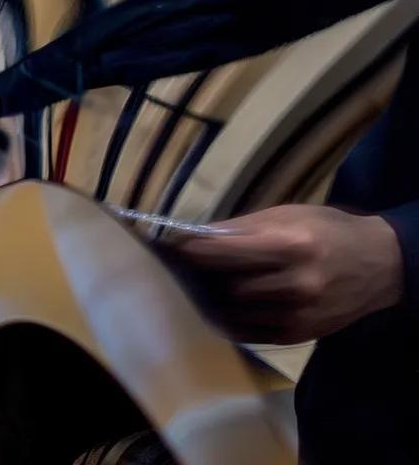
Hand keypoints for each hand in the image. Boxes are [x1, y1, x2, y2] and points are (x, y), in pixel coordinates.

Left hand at [170, 205, 404, 344]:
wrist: (377, 265)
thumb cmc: (325, 230)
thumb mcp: (286, 215)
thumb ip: (242, 228)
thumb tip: (197, 236)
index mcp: (290, 245)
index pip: (227, 251)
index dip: (194, 250)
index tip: (172, 245)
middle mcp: (295, 284)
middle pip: (228, 283)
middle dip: (202, 275)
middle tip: (181, 265)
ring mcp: (298, 314)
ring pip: (235, 309)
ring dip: (213, 296)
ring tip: (196, 283)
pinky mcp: (298, 334)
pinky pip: (250, 330)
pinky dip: (230, 317)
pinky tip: (219, 304)